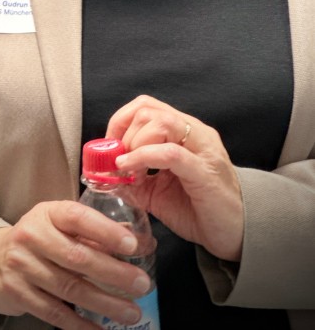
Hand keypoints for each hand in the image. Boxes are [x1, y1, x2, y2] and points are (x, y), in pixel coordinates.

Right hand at [0, 200, 152, 329]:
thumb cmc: (37, 239)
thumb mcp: (59, 224)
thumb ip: (96, 232)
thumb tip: (143, 241)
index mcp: (47, 213)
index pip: (78, 217)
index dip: (106, 231)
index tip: (133, 245)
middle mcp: (32, 236)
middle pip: (77, 257)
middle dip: (114, 273)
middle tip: (142, 284)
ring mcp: (22, 266)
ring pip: (70, 288)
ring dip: (105, 303)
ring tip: (132, 312)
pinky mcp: (18, 294)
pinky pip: (56, 313)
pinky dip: (82, 325)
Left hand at [106, 95, 243, 261]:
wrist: (236, 236)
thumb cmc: (199, 209)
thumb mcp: (158, 192)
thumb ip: (135, 179)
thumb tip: (106, 174)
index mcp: (184, 132)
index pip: (146, 105)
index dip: (120, 120)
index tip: (108, 146)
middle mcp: (195, 133)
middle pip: (149, 109)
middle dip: (123, 131)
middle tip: (116, 159)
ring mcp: (203, 150)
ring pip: (162, 122)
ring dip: (134, 142)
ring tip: (126, 167)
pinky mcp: (205, 173)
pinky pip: (171, 153)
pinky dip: (143, 157)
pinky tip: (130, 170)